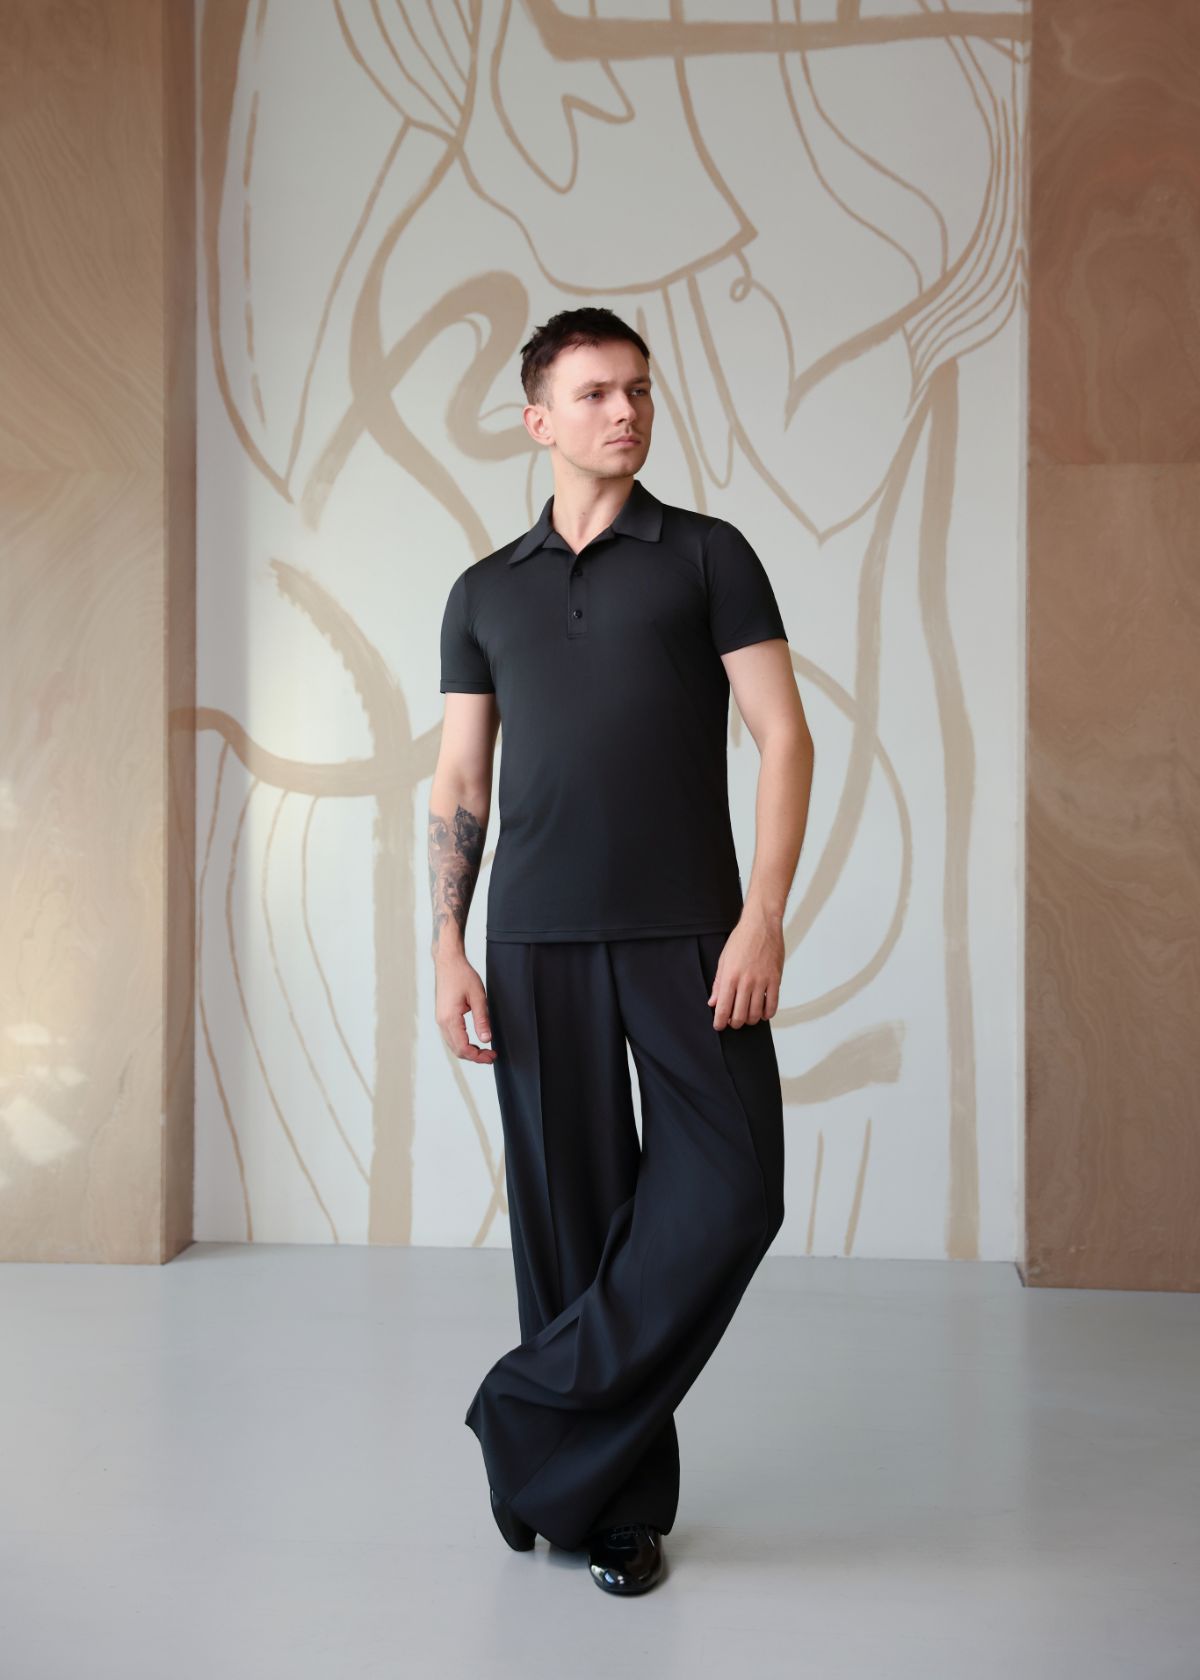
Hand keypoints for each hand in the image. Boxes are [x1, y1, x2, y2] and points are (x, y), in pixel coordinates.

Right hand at [435, 953, 497, 1062]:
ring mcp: (440, 1020)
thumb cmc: (462, 976)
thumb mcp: (478, 997)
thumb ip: (482, 1019)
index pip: (463, 1048)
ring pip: (453, 1045)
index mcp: (450, 1019)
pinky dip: (462, 1043)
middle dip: (475, 1056)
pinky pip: (451, 1037)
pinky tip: (474, 1042)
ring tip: (485, 1051)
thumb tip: (486, 1039)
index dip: (478, 1056)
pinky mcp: (442, 1017)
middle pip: (457, 1050)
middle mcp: (442, 1022)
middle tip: (491, 1056)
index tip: (492, 1056)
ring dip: (468, 1051)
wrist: (448, 963)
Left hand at [707, 908, 783, 1028]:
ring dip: (751, 1020)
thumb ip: (719, 983)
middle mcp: (746, 981)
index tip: (719, 1026)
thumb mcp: (724, 960)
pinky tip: (763, 1013)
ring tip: (748, 1017)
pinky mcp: (775, 979)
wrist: (761, 925)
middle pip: (740, 1015)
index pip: (723, 1008)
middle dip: (735, 1023)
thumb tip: (713, 1002)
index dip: (720, 1021)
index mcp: (730, 976)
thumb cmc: (741, 939)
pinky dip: (768, 1013)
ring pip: (756, 1013)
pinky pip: (772, 1004)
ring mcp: (762, 981)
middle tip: (733, 1022)